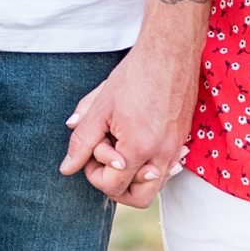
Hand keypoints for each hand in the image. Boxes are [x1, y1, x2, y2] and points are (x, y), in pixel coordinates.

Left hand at [59, 34, 200, 207]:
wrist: (170, 52)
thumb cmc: (134, 75)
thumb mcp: (100, 107)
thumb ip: (82, 141)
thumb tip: (67, 168)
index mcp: (138, 148)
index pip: (112, 187)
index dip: (95, 175)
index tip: (92, 152)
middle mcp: (161, 155)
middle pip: (138, 198)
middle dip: (117, 187)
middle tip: (106, 161)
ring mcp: (176, 149)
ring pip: (155, 186)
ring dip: (135, 177)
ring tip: (122, 150)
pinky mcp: (183, 140)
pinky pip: (168, 169)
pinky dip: (151, 166)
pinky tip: (140, 145)